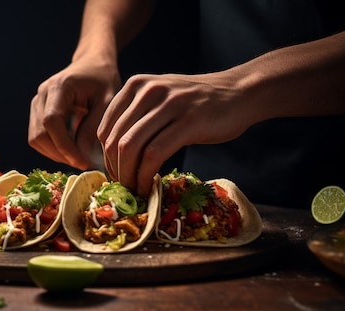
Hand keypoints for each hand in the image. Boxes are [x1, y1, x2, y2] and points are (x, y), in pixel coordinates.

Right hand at [28, 59, 120, 169]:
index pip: (51, 122)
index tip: (82, 162)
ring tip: (79, 158)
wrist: (93, 64)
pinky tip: (72, 150)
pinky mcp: (37, 112)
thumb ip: (94, 127)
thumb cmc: (103, 80)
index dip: (64, 146)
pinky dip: (53, 148)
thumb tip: (83, 157)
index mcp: (59, 87)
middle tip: (84, 164)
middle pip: (39, 134)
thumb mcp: (108, 101)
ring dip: (56, 154)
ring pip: (36, 139)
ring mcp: (37, 103)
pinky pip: (39, 137)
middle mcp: (42, 94)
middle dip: (60, 154)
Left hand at [98, 72, 254, 196]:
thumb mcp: (161, 99)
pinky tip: (149, 187)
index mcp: (136, 86)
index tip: (114, 176)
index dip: (105, 158)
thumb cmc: (198, 102)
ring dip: (128, 176)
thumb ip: (137, 117)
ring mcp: (168, 105)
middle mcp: (148, 91)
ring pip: (131, 147)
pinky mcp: (188, 121)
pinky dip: (146, 175)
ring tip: (135, 191)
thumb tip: (114, 153)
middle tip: (123, 189)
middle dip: (115, 170)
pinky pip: (155, 154)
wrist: (240, 92)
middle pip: (115, 140)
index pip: (105, 128)